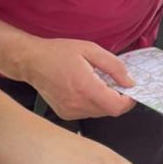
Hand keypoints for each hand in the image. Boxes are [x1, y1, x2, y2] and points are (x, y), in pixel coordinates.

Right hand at [21, 37, 135, 120]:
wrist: (32, 61)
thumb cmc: (58, 53)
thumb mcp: (91, 50)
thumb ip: (114, 66)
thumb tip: (129, 81)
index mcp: (86, 87)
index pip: (117, 106)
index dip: (129, 101)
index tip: (130, 90)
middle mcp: (78, 103)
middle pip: (110, 111)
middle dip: (117, 99)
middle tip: (113, 82)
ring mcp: (70, 111)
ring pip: (99, 113)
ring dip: (104, 101)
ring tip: (96, 83)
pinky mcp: (65, 114)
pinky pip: (87, 113)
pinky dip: (92, 104)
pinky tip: (84, 89)